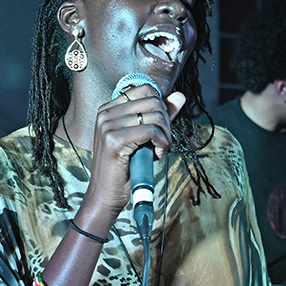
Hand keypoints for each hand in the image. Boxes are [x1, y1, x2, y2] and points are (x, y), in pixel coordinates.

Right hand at [81, 84, 187, 225]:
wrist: (106, 195)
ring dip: (165, 134)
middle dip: (166, 122)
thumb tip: (179, 96)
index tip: (161, 128)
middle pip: (152, 100)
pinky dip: (162, 142)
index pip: (146, 90)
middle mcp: (106, 113)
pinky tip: (157, 154)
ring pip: (154, 115)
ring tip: (160, 149)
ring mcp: (108, 126)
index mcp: (109, 109)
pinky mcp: (114, 140)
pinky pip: (151, 130)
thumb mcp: (143, 138)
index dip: (161, 107)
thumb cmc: (124, 168)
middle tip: (163, 141)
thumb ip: (160, 116)